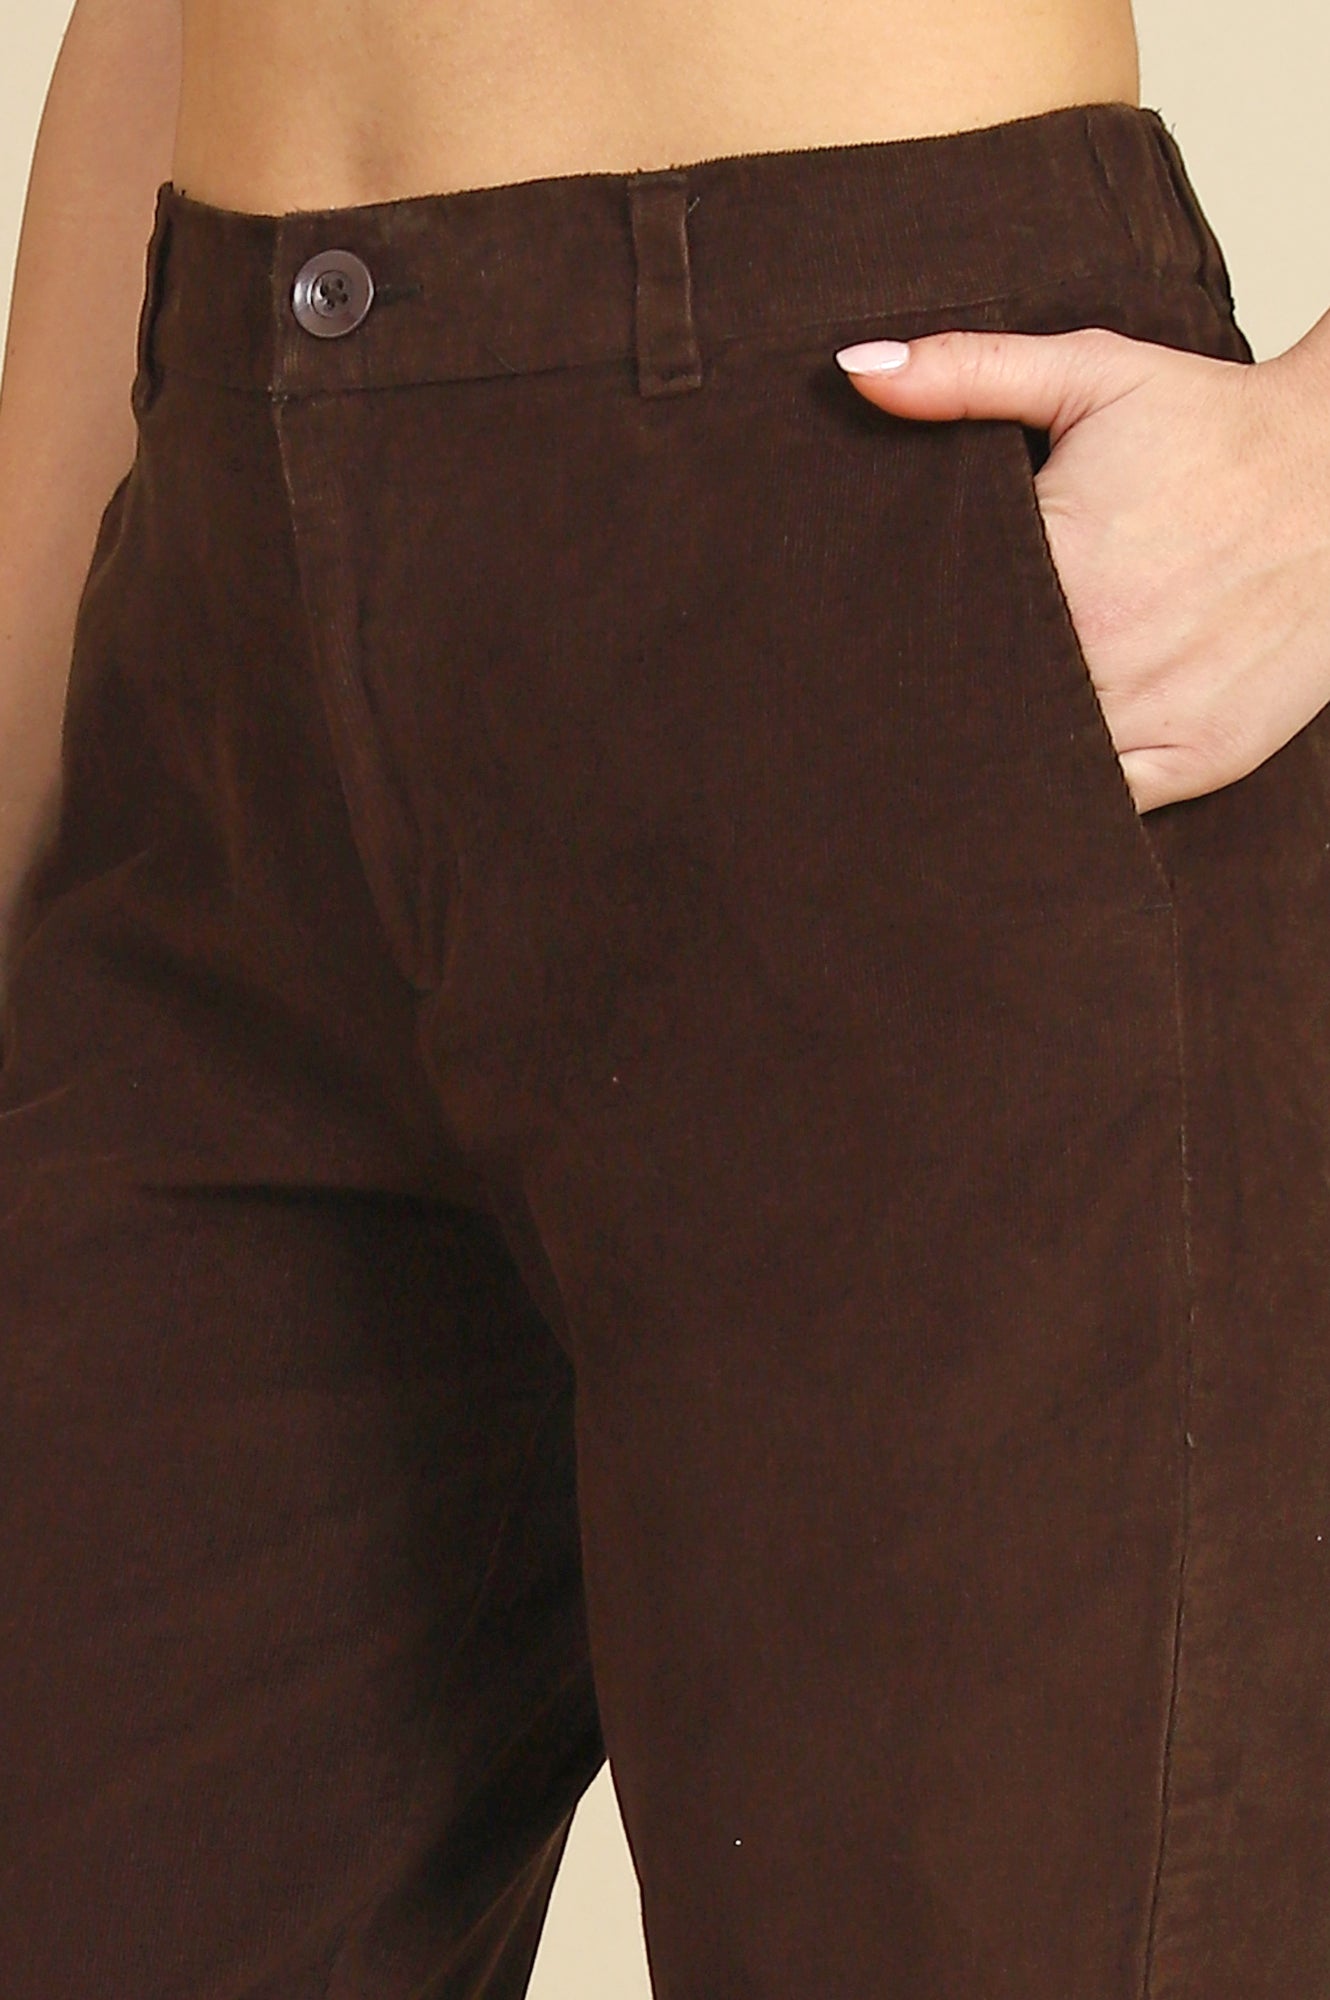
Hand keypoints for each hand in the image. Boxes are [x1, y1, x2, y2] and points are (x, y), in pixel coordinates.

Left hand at [835, 321, 1329, 812]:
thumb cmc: (1212, 424)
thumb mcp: (1092, 375)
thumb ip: (968, 373)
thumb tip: (853, 370)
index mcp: (1059, 567)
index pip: (936, 638)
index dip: (893, 651)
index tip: (860, 655)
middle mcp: (1104, 655)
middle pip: (979, 714)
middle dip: (934, 713)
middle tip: (884, 715)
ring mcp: (1156, 717)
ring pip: (1036, 772)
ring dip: (993, 764)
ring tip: (946, 752)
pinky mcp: (1201, 758)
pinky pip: (1106, 807)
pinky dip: (1066, 798)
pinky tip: (1031, 777)